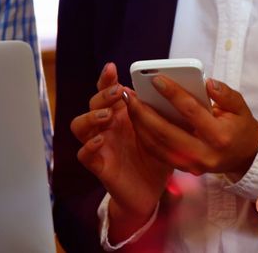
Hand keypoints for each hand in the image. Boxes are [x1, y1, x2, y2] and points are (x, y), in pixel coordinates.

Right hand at [69, 63, 171, 226]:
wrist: (152, 189)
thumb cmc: (157, 156)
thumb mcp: (166, 131)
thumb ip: (166, 112)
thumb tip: (177, 90)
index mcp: (122, 114)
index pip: (109, 91)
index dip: (106, 79)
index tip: (112, 68)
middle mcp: (107, 126)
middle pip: (93, 103)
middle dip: (103, 95)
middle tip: (118, 92)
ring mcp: (100, 145)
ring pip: (79, 126)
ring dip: (90, 117)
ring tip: (106, 115)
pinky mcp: (99, 165)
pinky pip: (84, 154)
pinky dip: (88, 147)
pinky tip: (99, 142)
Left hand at [125, 75, 257, 177]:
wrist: (246, 157)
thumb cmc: (241, 127)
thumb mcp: (240, 107)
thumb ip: (225, 94)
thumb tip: (207, 82)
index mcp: (220, 136)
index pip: (192, 111)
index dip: (173, 94)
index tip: (156, 79)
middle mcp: (204, 154)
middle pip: (166, 132)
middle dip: (145, 112)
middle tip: (131, 95)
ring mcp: (193, 165)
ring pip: (157, 145)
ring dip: (139, 125)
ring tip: (129, 105)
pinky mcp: (184, 169)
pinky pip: (158, 153)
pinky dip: (145, 137)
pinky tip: (136, 121)